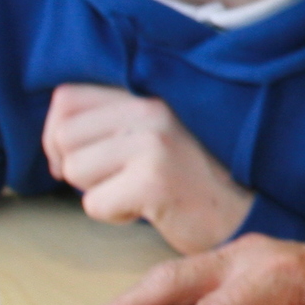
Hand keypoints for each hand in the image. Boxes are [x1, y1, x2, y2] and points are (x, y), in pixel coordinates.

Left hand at [44, 84, 256, 253]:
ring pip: (74, 170)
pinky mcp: (153, 180)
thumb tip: (53, 134)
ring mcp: (152, 142)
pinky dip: (114, 215)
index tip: (78, 158)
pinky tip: (148, 209)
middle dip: (74, 167)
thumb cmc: (199, 175)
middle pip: (62, 135)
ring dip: (96, 191)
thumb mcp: (159, 130)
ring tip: (136, 192)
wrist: (251, 209)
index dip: (57, 132)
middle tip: (108, 182)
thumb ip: (116, 117)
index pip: (67, 97)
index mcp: (148, 90)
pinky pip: (94, 204)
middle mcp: (150, 107)